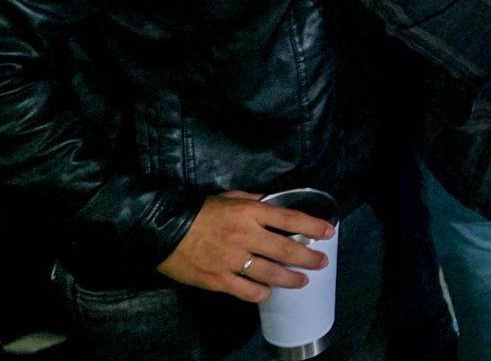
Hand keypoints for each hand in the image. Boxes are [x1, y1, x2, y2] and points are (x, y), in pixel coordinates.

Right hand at [156, 191, 333, 302]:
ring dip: (291, 279)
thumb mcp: (227, 198)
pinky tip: (268, 292)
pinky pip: (247, 290)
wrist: (162, 230)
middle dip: (309, 257)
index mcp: (249, 213)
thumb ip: (252, 201)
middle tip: (322, 262)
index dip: (313, 226)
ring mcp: (233, 260)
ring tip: (302, 281)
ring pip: (271, 273)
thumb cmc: (198, 211)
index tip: (328, 231)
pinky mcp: (218, 280)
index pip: (289, 219)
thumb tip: (272, 203)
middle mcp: (246, 236)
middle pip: (286, 249)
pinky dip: (261, 293)